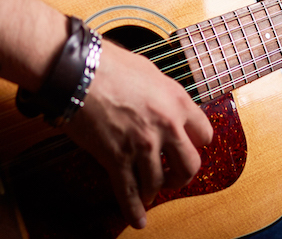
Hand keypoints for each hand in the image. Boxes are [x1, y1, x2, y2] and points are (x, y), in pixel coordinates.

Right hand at [64, 42, 213, 228]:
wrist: (78, 71)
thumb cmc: (108, 63)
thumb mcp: (148, 70)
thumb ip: (161, 91)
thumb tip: (162, 99)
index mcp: (177, 101)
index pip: (204, 134)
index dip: (195, 143)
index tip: (188, 147)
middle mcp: (166, 126)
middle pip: (190, 166)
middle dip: (182, 175)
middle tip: (174, 176)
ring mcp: (142, 144)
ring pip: (158, 182)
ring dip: (154, 190)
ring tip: (149, 191)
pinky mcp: (117, 158)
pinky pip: (129, 192)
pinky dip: (133, 209)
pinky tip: (137, 218)